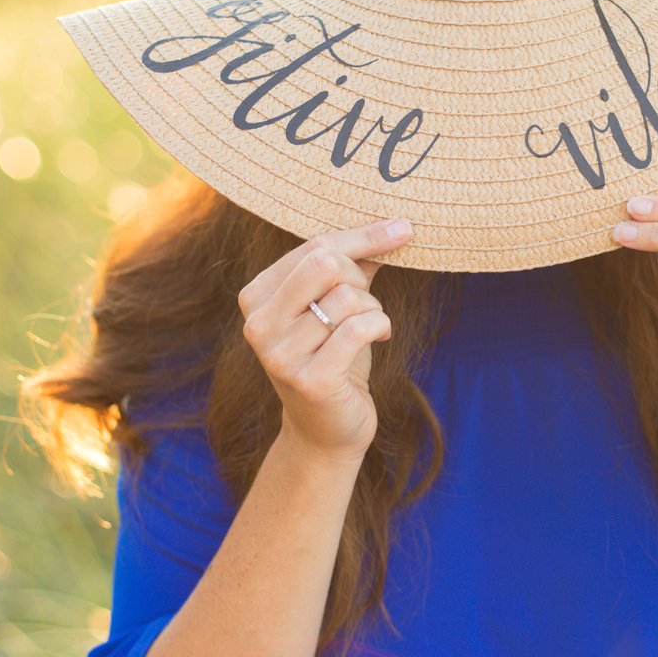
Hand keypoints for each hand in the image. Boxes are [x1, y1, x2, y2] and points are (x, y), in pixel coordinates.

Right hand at [237, 216, 413, 462]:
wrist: (325, 430)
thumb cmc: (334, 356)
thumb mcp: (335, 305)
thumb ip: (353, 263)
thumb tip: (395, 226)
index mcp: (256, 296)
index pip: (314, 246)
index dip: (363, 237)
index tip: (401, 230)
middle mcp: (259, 324)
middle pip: (326, 262)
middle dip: (361, 277)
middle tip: (367, 302)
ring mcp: (280, 355)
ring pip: (347, 297)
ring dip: (373, 308)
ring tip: (370, 327)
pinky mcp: (310, 380)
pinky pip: (359, 328)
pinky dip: (380, 325)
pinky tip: (381, 336)